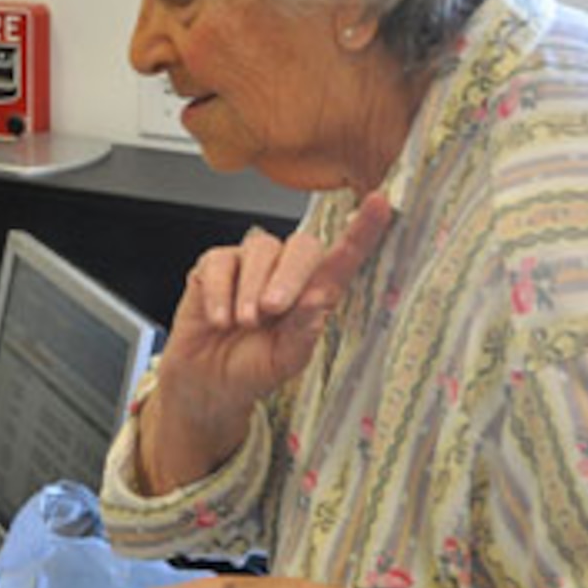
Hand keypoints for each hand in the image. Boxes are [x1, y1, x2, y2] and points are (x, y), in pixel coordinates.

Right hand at [138, 191, 392, 490]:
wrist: (208, 382)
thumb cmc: (253, 368)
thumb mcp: (283, 362)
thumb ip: (302, 334)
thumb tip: (317, 303)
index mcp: (315, 292)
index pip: (344, 257)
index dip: (363, 230)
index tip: (379, 204)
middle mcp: (286, 270)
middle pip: (302, 247)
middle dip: (289, 276)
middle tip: (273, 309)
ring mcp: (251, 264)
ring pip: (261, 250)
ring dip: (251, 290)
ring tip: (244, 323)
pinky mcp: (216, 265)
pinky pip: (221, 262)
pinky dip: (221, 294)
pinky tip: (219, 320)